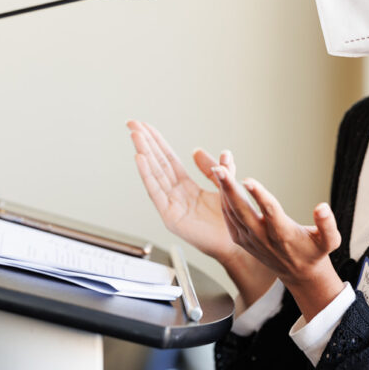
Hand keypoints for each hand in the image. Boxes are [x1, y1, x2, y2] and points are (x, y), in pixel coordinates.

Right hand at [128, 121, 274, 302]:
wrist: (235, 245)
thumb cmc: (229, 222)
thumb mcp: (225, 185)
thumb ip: (216, 168)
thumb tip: (199, 151)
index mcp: (186, 186)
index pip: (167, 159)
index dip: (156, 142)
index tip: (145, 127)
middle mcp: (175, 194)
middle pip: (157, 163)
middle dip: (145, 143)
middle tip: (133, 124)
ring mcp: (171, 205)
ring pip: (155, 174)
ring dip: (144, 154)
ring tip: (135, 136)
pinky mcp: (170, 216)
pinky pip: (156, 192)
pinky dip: (147, 175)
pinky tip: (140, 159)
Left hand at [212, 164, 343, 321]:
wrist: (298, 274)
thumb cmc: (314, 252)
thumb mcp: (330, 242)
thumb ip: (328, 225)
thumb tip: (322, 207)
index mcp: (284, 234)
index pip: (270, 212)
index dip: (259, 195)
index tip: (247, 180)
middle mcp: (262, 237)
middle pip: (242, 210)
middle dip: (229, 189)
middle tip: (219, 168)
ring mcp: (249, 239)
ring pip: (231, 211)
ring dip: (223, 189)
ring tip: (220, 166)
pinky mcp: (241, 239)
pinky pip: (228, 217)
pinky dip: (223, 198)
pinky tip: (222, 181)